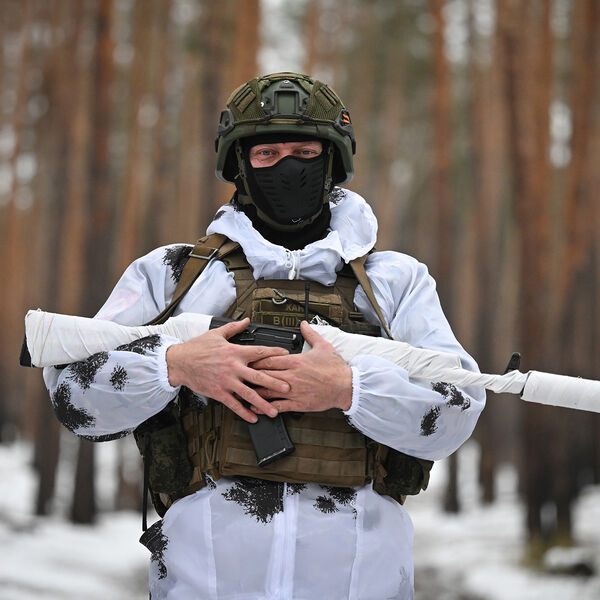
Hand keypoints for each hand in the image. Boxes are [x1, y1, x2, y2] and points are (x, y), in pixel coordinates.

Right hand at [165, 318, 290, 422]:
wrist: (179, 362)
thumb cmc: (197, 348)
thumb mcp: (216, 334)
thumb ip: (234, 328)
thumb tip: (247, 321)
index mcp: (234, 352)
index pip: (259, 352)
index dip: (274, 353)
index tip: (287, 355)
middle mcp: (233, 367)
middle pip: (258, 375)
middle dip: (274, 382)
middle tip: (288, 387)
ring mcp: (226, 381)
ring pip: (248, 394)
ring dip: (262, 403)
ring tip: (274, 411)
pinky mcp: (218, 392)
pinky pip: (234, 405)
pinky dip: (244, 412)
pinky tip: (253, 418)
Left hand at [250, 321, 351, 412]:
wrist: (346, 386)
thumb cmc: (336, 368)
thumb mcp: (323, 346)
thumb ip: (310, 334)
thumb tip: (304, 324)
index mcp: (296, 361)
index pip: (269, 359)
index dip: (256, 360)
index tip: (247, 359)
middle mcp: (291, 376)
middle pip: (264, 374)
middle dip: (250, 374)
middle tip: (239, 374)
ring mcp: (293, 391)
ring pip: (268, 391)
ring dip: (254, 391)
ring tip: (243, 391)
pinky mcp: (298, 403)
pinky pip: (278, 406)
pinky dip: (266, 407)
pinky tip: (257, 408)